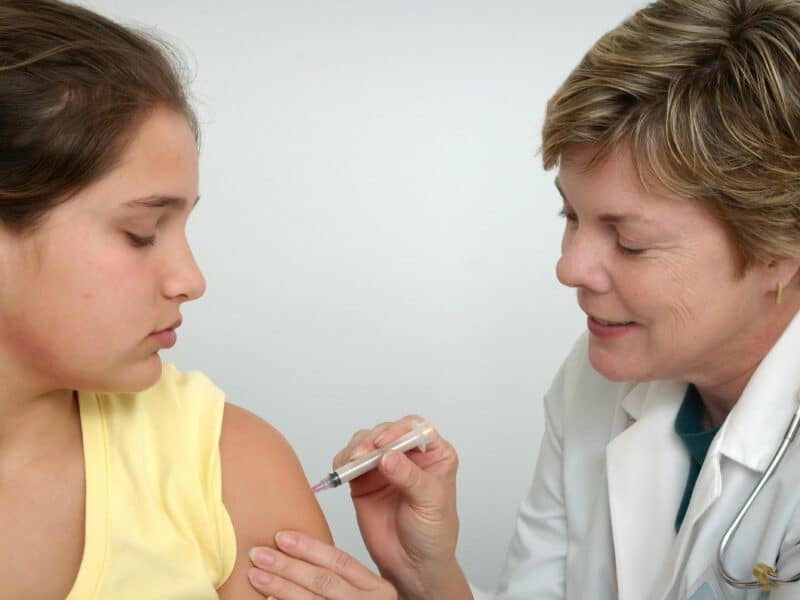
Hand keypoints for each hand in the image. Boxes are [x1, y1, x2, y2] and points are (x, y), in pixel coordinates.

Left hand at [248, 530, 396, 598]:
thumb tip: (292, 553)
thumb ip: (337, 577)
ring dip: (280, 588)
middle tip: (259, 554)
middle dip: (288, 566)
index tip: (281, 537)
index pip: (340, 561)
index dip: (309, 547)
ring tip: (256, 575)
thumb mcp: (359, 594)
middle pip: (324, 581)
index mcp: (378, 590)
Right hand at [333, 415, 467, 598]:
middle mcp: (409, 455)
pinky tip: (342, 469)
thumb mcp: (430, 503)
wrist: (413, 565)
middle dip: (374, 439)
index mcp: (434, 455)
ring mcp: (384, 466)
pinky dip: (343, 461)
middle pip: (387, 431)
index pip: (416, 429)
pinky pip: (349, 461)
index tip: (386, 444)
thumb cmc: (432, 533)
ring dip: (357, 448)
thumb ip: (410, 478)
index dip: (399, 430)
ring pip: (366, 441)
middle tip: (364, 455)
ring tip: (353, 463)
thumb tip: (388, 457)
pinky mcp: (364, 479)